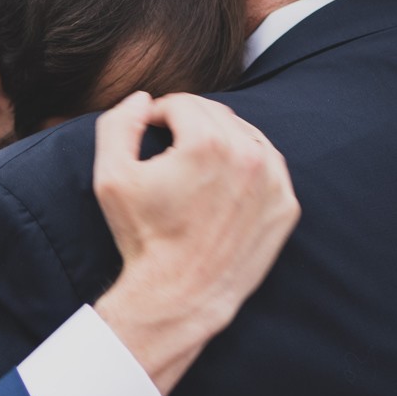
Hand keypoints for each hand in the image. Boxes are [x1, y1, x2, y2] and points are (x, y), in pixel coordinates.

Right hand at [91, 92, 299, 395]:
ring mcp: (273, 182)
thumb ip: (118, 124)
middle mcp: (249, 155)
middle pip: (216, 114)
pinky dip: (246, 168)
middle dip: (189, 125)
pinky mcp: (285, 205)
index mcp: (208, 142)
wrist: (180, 296)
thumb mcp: (111, 177)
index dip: (157, 116)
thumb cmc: (144, 238)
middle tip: (170, 153)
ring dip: (220, 141)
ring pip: (245, 136)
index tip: (148, 137)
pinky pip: (267, 168)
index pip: (182, 103)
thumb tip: (143, 99)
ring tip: (196, 168)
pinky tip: (222, 188)